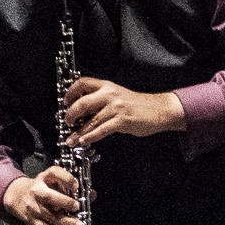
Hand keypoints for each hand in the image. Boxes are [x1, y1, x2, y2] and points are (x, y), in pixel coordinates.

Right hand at [2, 165, 82, 224]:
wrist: (17, 196)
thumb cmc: (41, 188)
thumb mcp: (54, 182)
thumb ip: (72, 187)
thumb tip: (91, 195)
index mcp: (44, 178)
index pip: (54, 173)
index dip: (66, 178)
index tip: (76, 186)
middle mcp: (37, 191)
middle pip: (48, 196)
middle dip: (64, 202)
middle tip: (77, 207)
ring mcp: (33, 206)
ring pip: (49, 215)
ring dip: (65, 222)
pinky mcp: (31, 220)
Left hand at [64, 76, 185, 148]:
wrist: (159, 109)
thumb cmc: (138, 105)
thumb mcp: (118, 95)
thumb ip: (101, 100)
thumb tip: (82, 112)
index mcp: (107, 86)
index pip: (82, 83)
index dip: (70, 93)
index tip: (65, 103)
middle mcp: (110, 94)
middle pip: (81, 103)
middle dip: (70, 115)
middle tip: (67, 123)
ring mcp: (115, 108)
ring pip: (90, 121)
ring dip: (78, 132)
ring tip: (71, 140)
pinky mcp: (121, 121)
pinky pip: (101, 130)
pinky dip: (90, 137)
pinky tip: (83, 141)